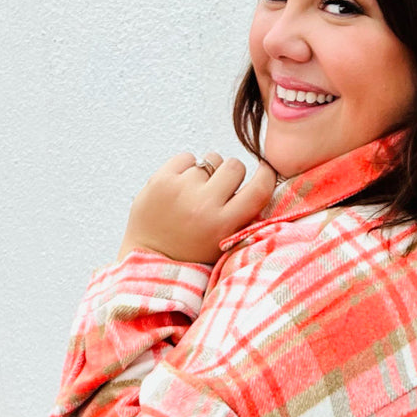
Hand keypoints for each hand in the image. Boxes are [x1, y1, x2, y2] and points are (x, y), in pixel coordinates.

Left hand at [116, 151, 276, 264]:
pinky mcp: (161, 179)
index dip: (266, 174)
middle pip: (234, 166)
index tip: (264, 171)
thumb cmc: (191, 254)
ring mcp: (180, 189)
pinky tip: (180, 188)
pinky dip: (186, 169)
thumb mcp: (225, 243)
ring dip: (207, 174)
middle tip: (220, 191)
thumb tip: (262, 178)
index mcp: (223, 225)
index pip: (259, 188)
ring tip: (195, 195)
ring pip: (210, 159)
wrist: (150, 259)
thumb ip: (243, 217)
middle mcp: (203, 204)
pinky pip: (187, 157)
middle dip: (231, 176)